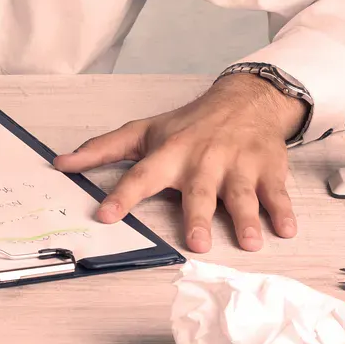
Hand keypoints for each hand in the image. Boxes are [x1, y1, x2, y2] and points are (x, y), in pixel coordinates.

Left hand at [53, 73, 304, 252]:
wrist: (245, 100)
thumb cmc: (189, 125)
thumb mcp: (144, 132)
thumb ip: (102, 150)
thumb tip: (60, 163)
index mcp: (170, 153)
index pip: (141, 175)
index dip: (122, 195)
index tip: (105, 215)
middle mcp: (204, 159)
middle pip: (199, 190)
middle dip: (198, 215)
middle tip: (197, 243)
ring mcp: (238, 164)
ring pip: (241, 194)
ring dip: (245, 218)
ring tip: (249, 243)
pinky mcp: (268, 169)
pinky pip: (276, 193)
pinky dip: (283, 210)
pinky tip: (285, 229)